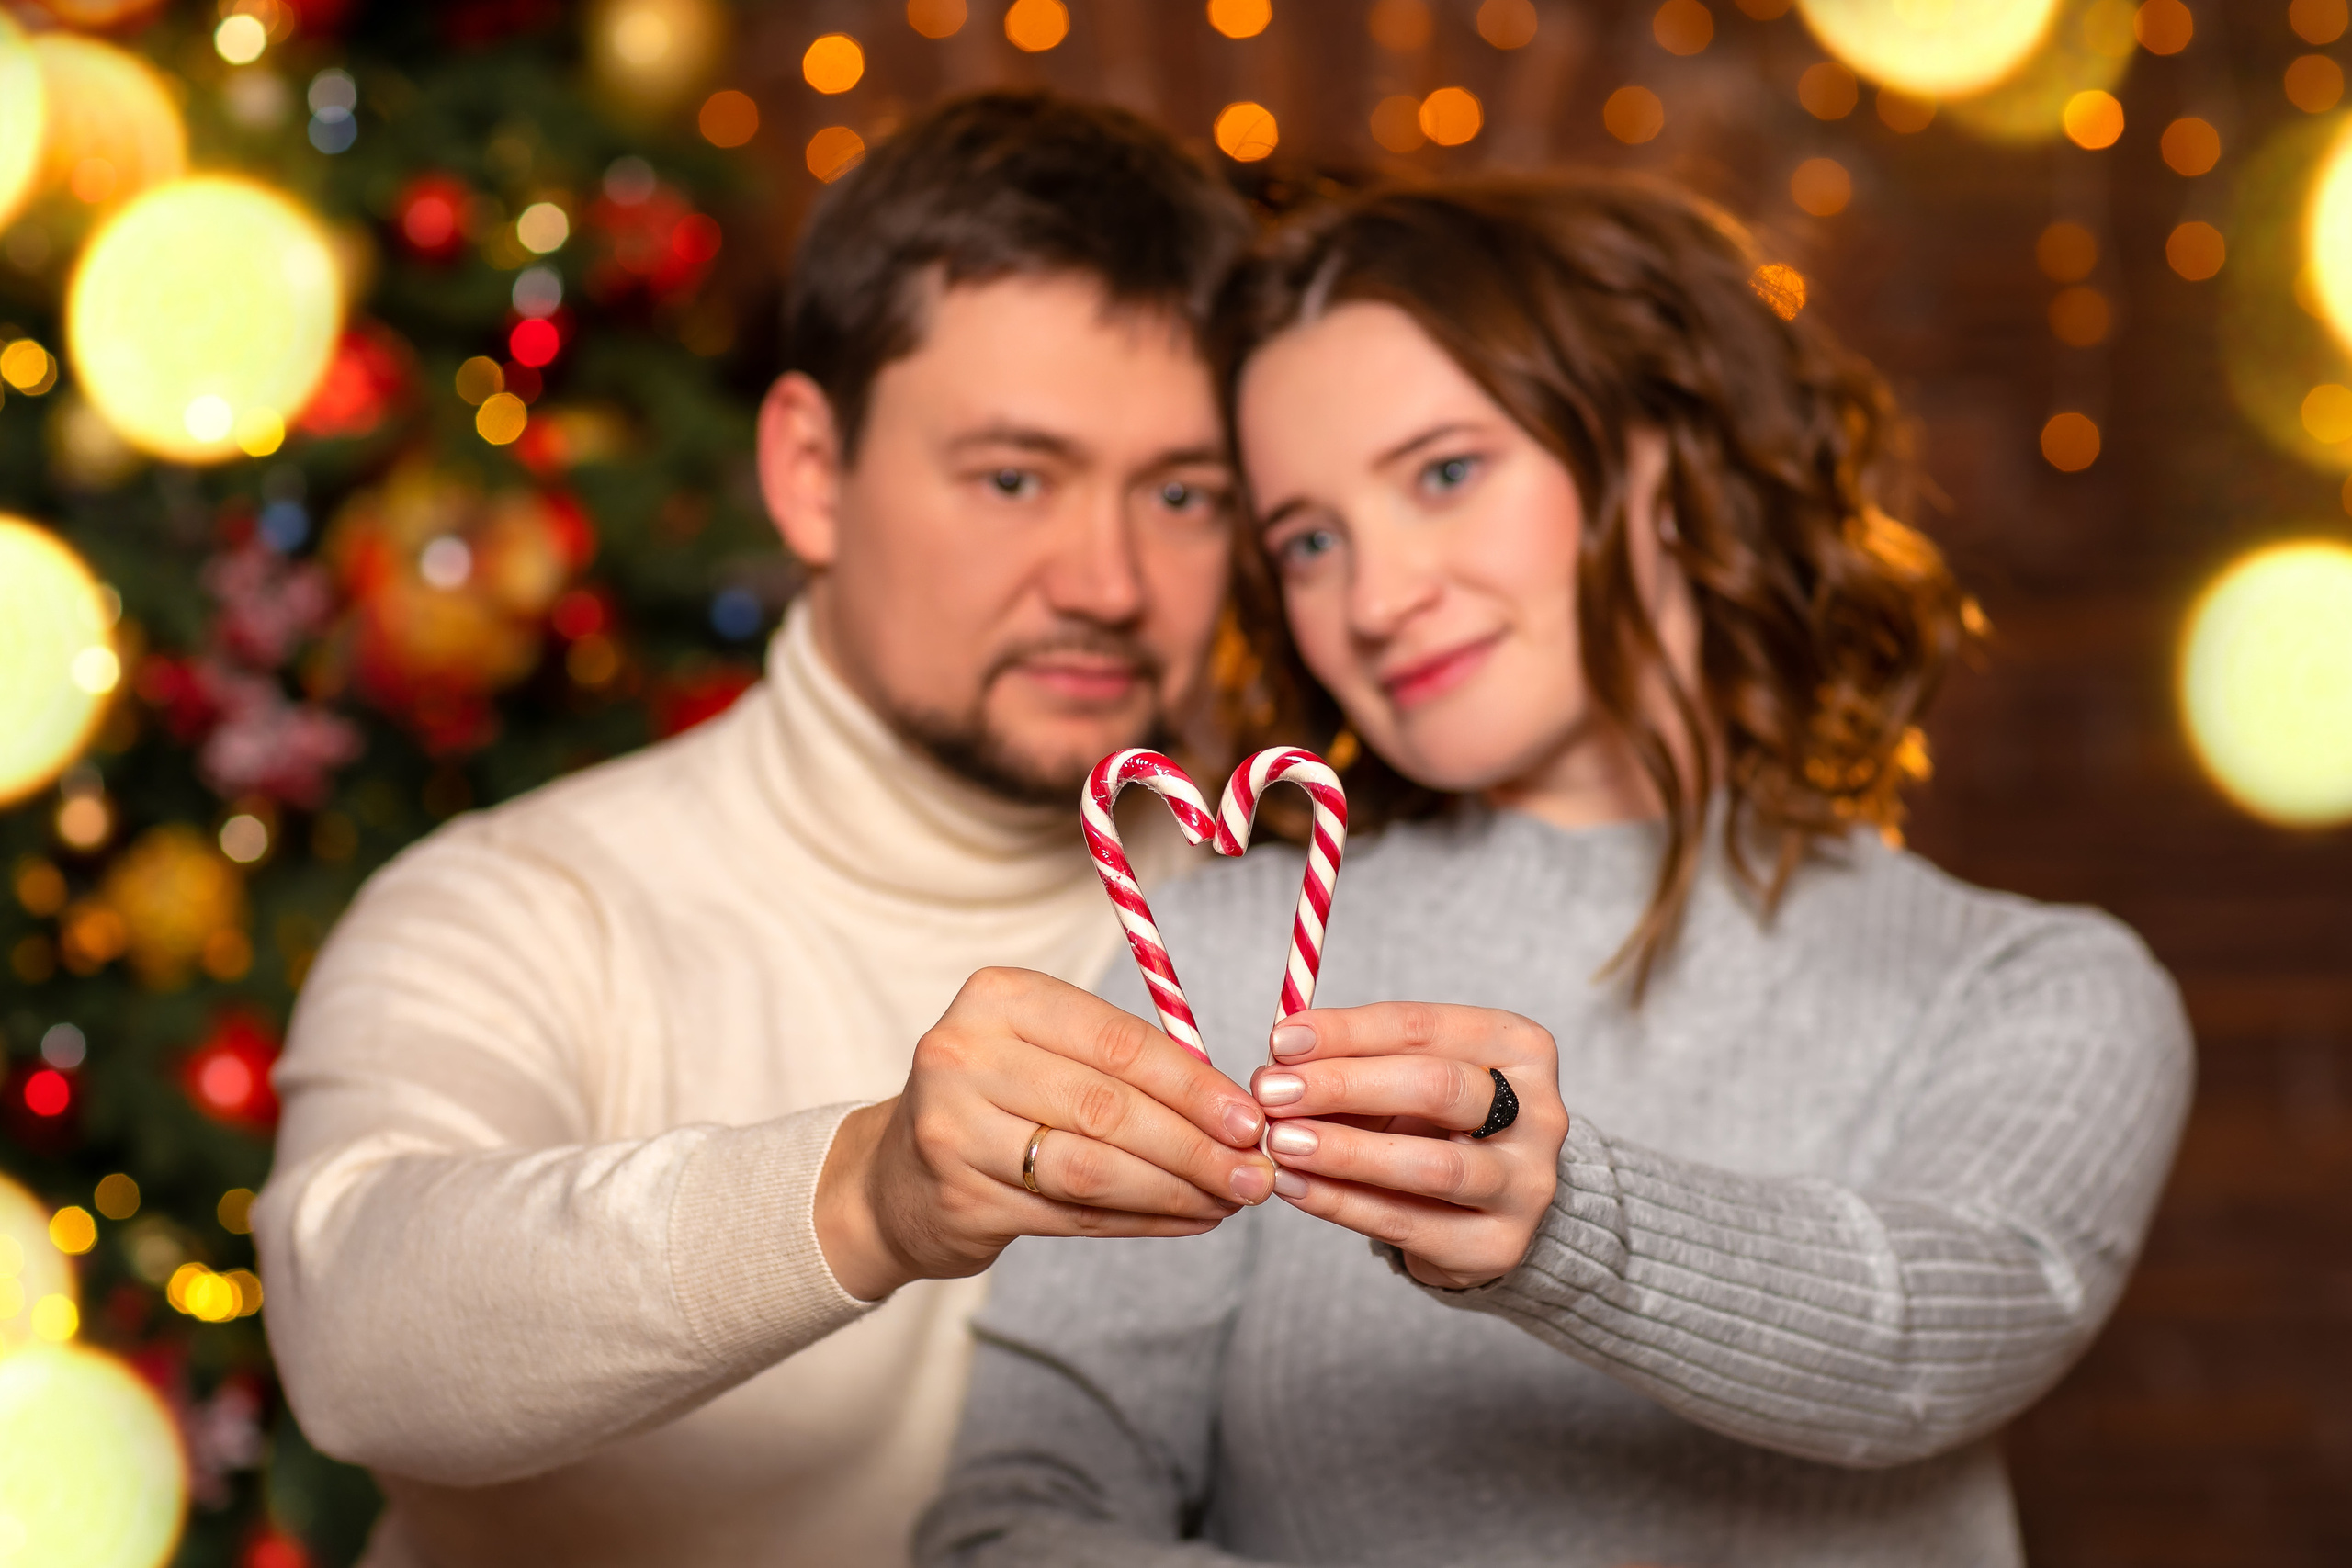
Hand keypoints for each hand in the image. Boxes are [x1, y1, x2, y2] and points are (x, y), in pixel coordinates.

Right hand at [815, 967, 1276, 1301]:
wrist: (896, 1175)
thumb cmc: (997, 1098)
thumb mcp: (1043, 1048)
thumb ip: (1124, 1063)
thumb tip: (1236, 1104)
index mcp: (998, 998)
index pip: (1116, 1042)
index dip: (1193, 1085)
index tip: (1251, 1118)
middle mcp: (964, 1056)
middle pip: (1107, 1108)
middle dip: (1195, 1144)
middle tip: (1256, 1170)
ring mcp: (953, 1130)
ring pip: (1092, 1169)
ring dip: (1175, 1190)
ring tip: (1232, 1199)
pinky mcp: (960, 1197)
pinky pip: (1073, 1216)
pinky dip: (1142, 1221)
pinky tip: (1188, 1220)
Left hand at [1250, 1003, 1567, 1290]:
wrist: (1489, 1204)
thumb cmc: (1437, 1121)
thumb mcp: (1407, 1076)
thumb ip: (1354, 1062)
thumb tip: (1280, 1060)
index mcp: (1519, 1047)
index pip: (1425, 1028)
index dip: (1348, 1032)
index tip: (1281, 1040)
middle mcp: (1539, 1112)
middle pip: (1436, 1088)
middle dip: (1344, 1087)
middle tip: (1273, 1093)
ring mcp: (1526, 1184)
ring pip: (1430, 1165)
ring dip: (1343, 1152)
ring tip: (1280, 1143)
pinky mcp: (1498, 1244)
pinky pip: (1408, 1223)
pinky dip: (1342, 1203)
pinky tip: (1294, 1186)